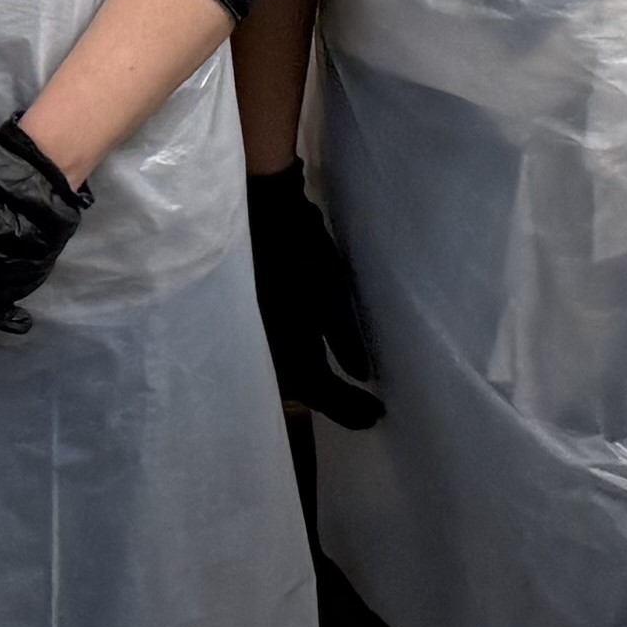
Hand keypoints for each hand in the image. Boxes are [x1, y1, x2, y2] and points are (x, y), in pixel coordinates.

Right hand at [246, 165, 383, 426]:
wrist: (258, 212)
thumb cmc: (301, 251)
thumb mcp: (331, 295)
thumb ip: (344, 339)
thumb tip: (360, 375)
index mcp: (286, 350)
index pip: (321, 393)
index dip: (350, 408)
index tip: (377, 414)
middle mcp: (265, 353)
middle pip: (299, 391)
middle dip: (332, 402)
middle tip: (365, 410)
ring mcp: (253, 339)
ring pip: (284, 376)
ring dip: (314, 387)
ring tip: (344, 393)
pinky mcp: (249, 323)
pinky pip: (274, 358)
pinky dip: (297, 368)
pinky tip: (313, 364)